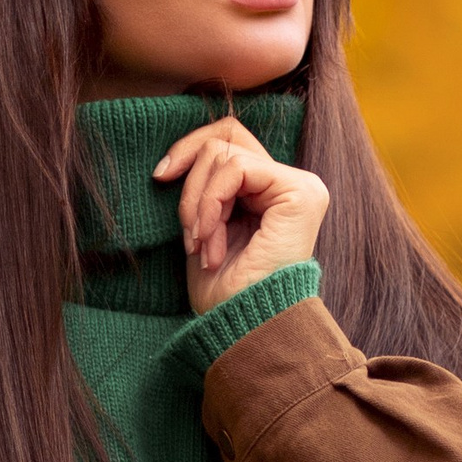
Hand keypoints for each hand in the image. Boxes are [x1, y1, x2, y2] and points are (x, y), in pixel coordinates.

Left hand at [153, 115, 329, 315]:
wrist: (241, 327)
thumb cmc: (221, 289)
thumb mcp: (203, 225)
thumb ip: (204, 186)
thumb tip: (178, 154)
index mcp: (269, 190)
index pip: (228, 141)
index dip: (188, 150)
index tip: (159, 177)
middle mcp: (290, 183)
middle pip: (226, 134)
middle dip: (190, 175)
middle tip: (186, 227)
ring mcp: (300, 186)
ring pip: (224, 152)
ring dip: (198, 204)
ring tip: (202, 246)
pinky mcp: (301, 192)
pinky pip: (236, 168)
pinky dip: (210, 204)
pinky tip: (210, 242)